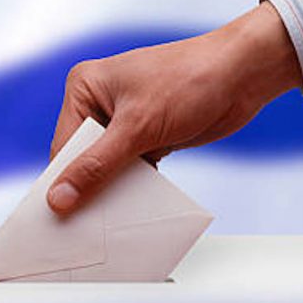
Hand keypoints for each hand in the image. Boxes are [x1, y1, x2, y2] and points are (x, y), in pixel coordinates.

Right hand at [46, 1, 302, 213]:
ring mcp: (125, 120)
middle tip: (86, 228)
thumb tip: (60, 197)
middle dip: (88, 188)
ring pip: (107, 168)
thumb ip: (97, 166)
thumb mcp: (138, 127)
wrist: (242, 75)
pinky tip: (136, 208)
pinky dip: (134, 187)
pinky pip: (131, 169)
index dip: (62, 182)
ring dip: (113, 191)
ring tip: (111, 222)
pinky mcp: (148, 135)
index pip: (63, 145)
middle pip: (82, 158)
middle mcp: (100, 102)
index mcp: (85, 87)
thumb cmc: (190, 79)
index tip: (60, 218)